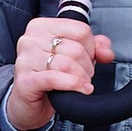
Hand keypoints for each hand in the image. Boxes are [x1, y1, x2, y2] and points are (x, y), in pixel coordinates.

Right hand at [5, 13, 112, 130]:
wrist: (28, 104)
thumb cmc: (48, 77)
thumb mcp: (73, 57)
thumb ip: (94, 48)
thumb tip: (106, 51)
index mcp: (41, 26)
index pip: (80, 29)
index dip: (91, 47)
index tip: (88, 59)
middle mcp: (30, 39)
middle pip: (76, 48)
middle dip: (87, 66)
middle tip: (85, 75)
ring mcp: (25, 59)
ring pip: (67, 64)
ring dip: (82, 77)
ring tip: (82, 83)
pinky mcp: (25, 80)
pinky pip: (56, 79)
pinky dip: (74, 85)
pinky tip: (81, 89)